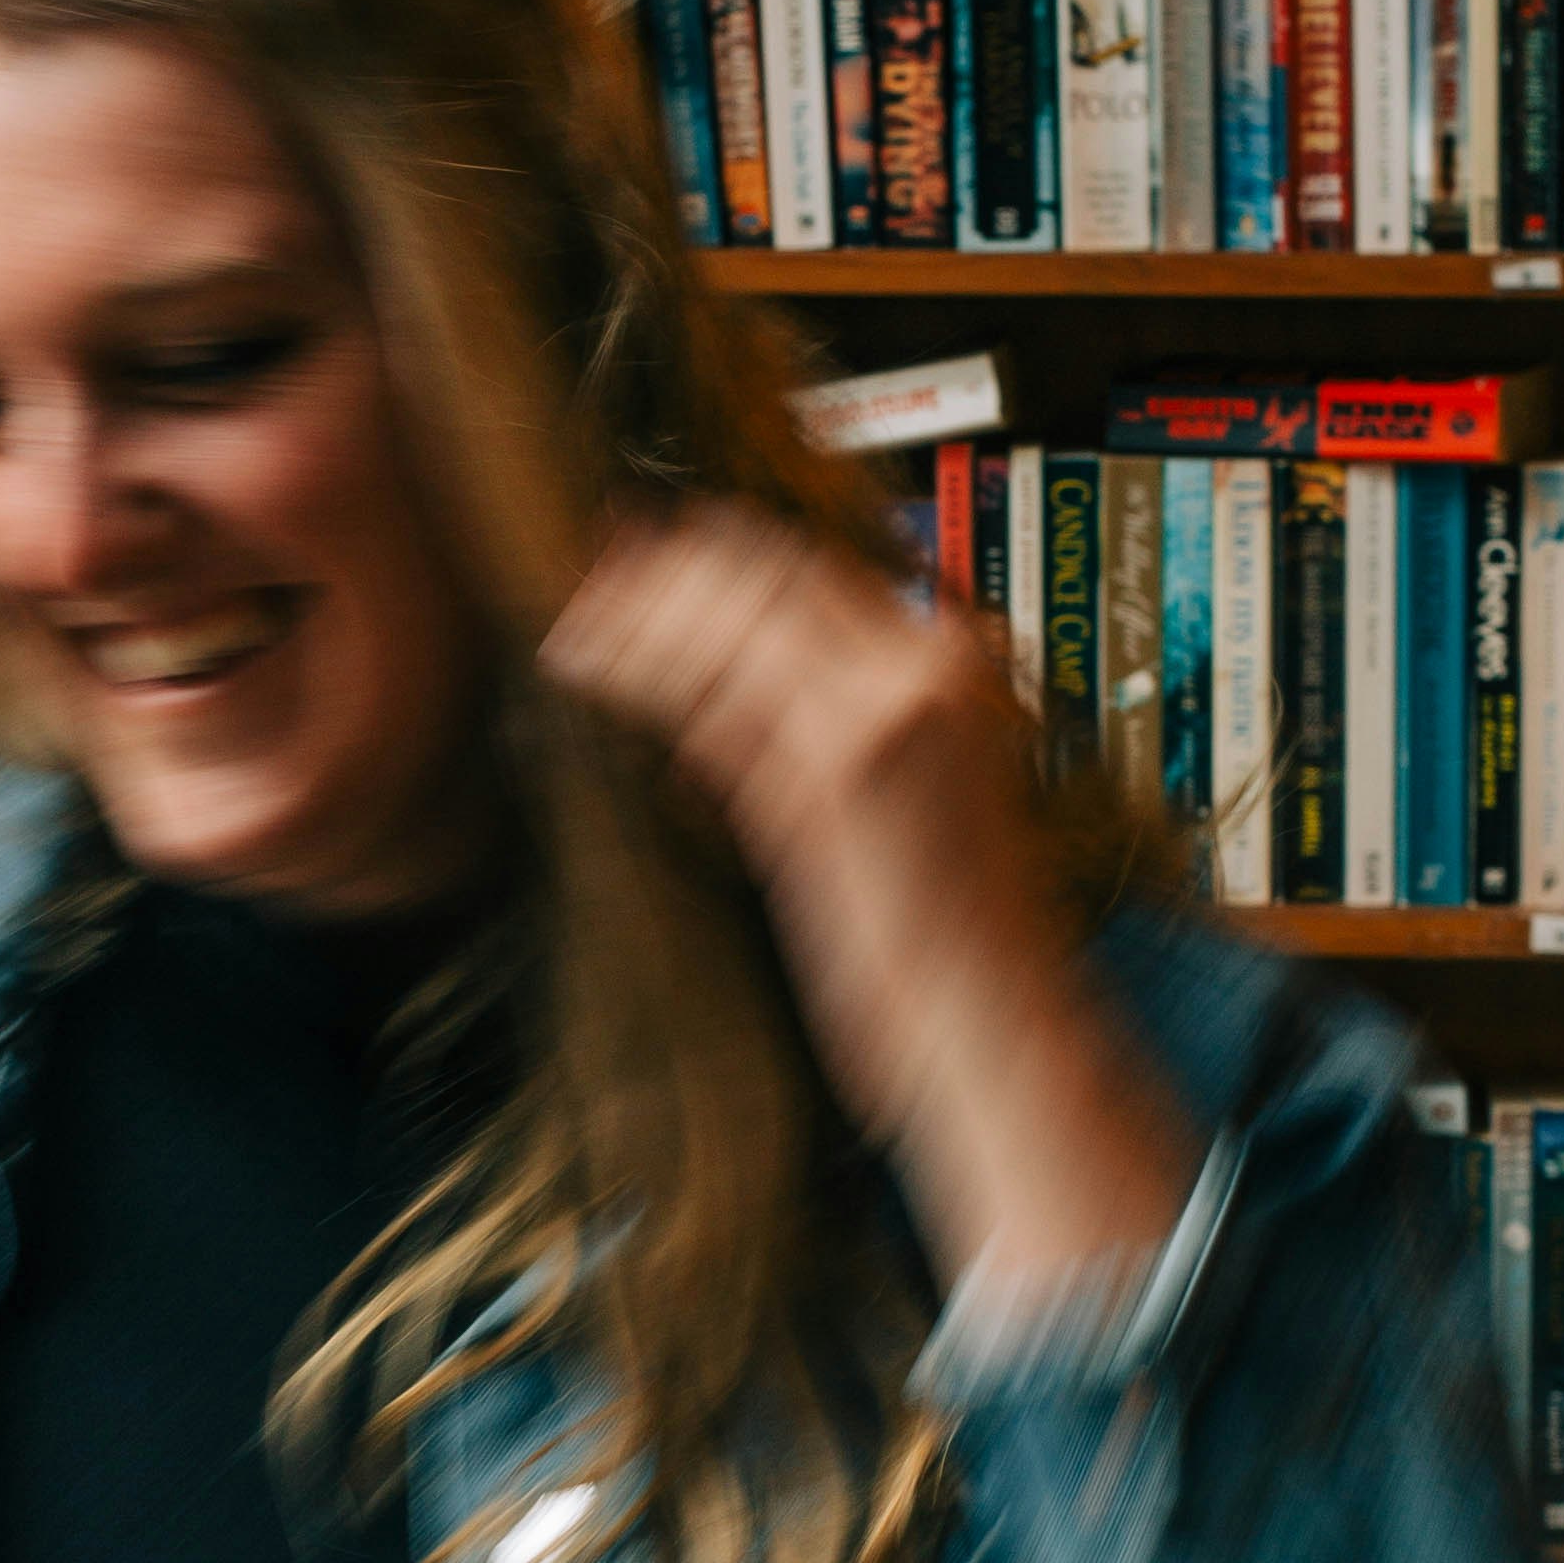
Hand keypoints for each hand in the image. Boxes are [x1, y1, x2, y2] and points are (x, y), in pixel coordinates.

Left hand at [542, 506, 1200, 1301]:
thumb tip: (723, 660)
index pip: (809, 563)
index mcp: (950, 659)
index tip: (641, 545)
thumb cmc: (945, 926)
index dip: (713, 547)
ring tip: (571, 631)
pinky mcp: (829, 780)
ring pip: (728, 626)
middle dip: (664, 569)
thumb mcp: (900, 787)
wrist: (992, 1018)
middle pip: (764, 573)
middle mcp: (921, 668)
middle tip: (588, 576)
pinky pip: (712, 706)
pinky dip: (642, 681)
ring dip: (635, 620)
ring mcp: (879, 716)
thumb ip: (826, 715)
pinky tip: (591, 674)